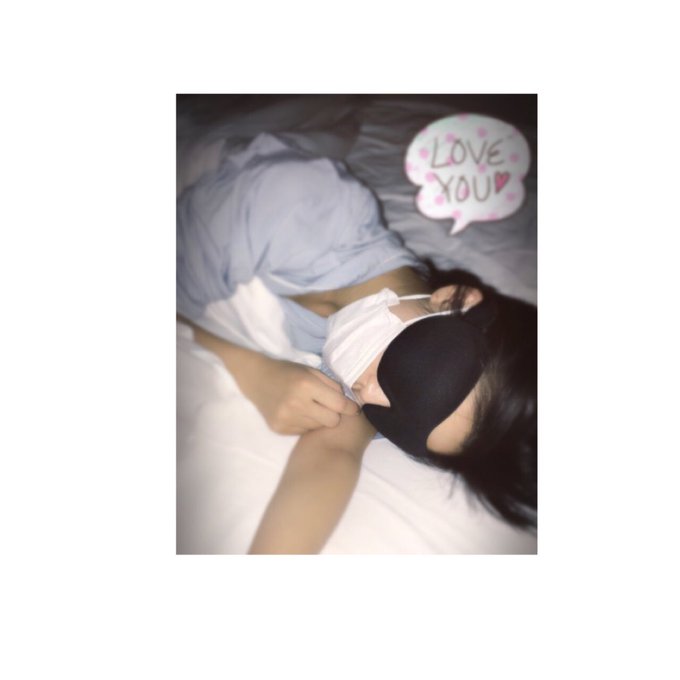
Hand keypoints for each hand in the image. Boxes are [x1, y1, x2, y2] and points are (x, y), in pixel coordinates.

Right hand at [239, 355, 359, 434]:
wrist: (256, 378)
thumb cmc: (287, 372)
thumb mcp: (311, 371)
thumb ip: (332, 385)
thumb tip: (350, 404)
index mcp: (307, 385)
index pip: (339, 404)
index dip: (349, 407)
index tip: (354, 409)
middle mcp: (297, 404)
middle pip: (332, 421)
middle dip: (334, 415)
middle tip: (329, 408)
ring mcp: (286, 418)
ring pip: (318, 428)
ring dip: (319, 420)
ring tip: (309, 408)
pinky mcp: (279, 429)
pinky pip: (304, 432)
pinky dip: (305, 424)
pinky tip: (297, 413)